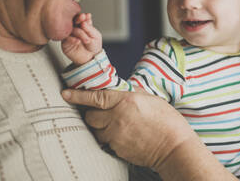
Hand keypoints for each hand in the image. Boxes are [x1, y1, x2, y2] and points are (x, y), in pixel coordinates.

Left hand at [61, 89, 193, 168]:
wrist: (174, 147)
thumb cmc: (167, 121)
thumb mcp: (151, 99)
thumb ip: (132, 94)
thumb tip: (119, 90)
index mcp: (126, 100)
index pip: (96, 97)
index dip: (78, 95)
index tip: (65, 93)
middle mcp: (118, 117)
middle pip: (90, 115)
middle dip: (92, 113)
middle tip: (100, 113)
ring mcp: (116, 135)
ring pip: (96, 130)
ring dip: (100, 127)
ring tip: (115, 125)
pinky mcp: (117, 149)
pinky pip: (105, 142)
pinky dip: (109, 138)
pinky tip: (123, 136)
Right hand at [62, 13, 102, 64]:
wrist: (91, 58)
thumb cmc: (94, 46)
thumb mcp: (96, 36)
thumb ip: (90, 28)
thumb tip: (84, 21)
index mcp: (83, 25)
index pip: (80, 18)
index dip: (82, 16)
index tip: (84, 16)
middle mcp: (75, 29)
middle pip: (73, 21)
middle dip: (78, 19)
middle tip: (82, 19)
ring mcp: (70, 35)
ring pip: (71, 30)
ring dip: (79, 33)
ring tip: (87, 40)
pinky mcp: (65, 43)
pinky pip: (66, 39)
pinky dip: (72, 39)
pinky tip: (78, 41)